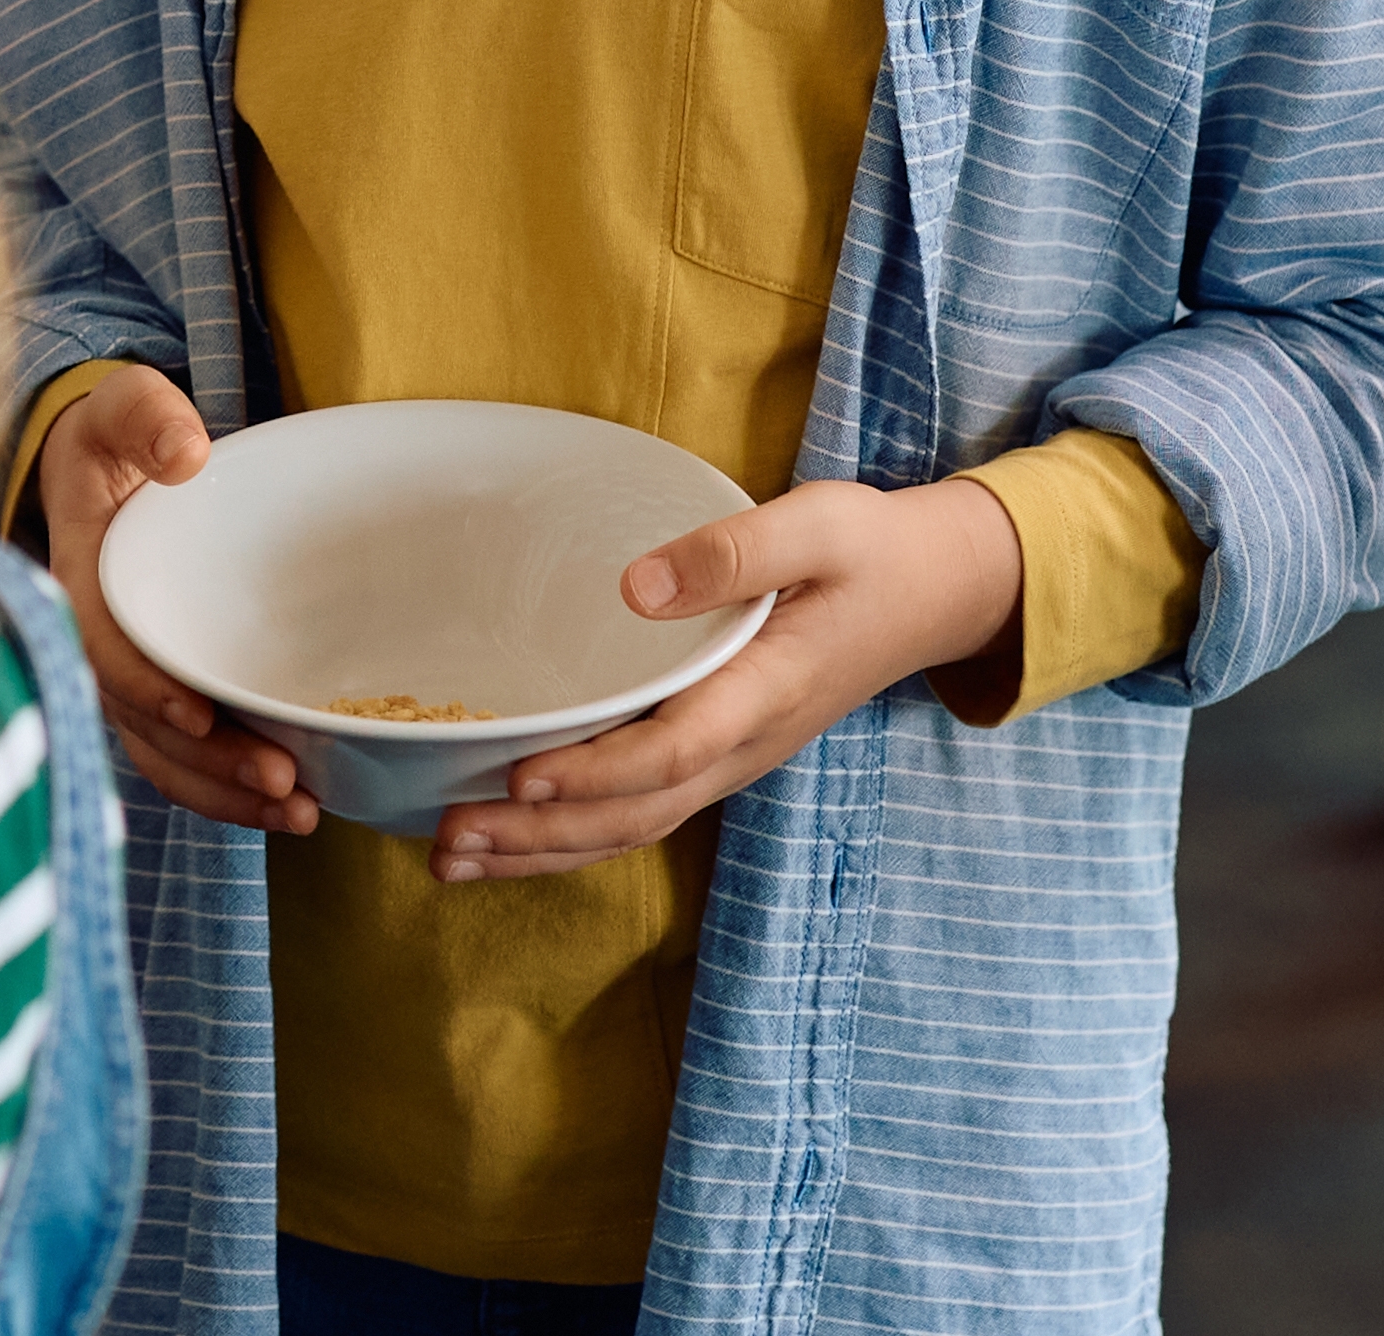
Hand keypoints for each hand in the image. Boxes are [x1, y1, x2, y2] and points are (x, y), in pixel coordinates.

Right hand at [36, 368, 314, 835]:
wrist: (109, 469)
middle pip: (140, 723)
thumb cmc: (118, 437)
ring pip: (164, 757)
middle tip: (284, 781)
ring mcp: (127, 676)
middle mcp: (95, 642)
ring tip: (302, 812)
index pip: (101, 648)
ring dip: (226, 794)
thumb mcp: (123, 405)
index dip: (144, 687)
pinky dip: (227, 792)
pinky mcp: (160, 695)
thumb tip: (185, 453)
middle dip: (208, 763)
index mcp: (79, 579)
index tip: (200, 713)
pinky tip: (289, 807)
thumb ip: (147, 416)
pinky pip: (183, 760)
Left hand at [418, 481, 1025, 884]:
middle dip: (542, 834)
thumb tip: (640, 588)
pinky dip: (574, 835)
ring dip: (544, 850)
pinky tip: (514, 838)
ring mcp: (733, 759)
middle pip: (637, 812)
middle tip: (450, 841)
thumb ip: (735, 552)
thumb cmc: (871, 551)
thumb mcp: (820, 525)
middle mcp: (746, 744)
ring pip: (634, 826)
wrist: (934, 593)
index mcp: (766, 690)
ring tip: (454, 858)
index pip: (673, 750)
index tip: (520, 775)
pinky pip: (643, 811)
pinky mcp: (719, 753)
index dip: (595, 771)